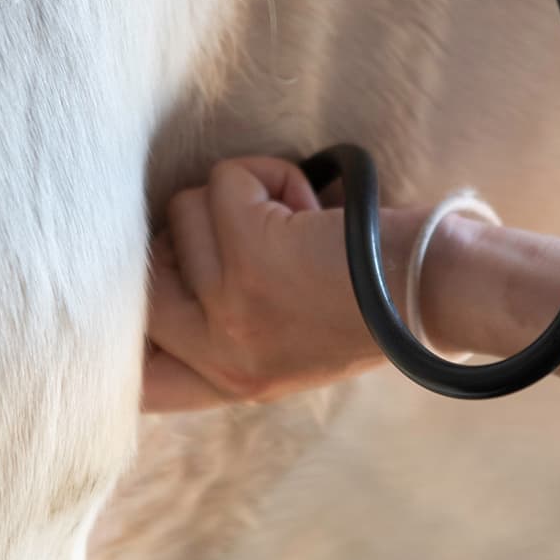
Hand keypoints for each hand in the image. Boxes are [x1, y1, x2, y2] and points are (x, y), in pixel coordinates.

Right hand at [143, 157, 389, 410]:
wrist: (439, 290)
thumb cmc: (374, 306)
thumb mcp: (285, 351)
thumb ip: (219, 336)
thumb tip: (152, 271)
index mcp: (229, 384)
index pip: (134, 382)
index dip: (120, 331)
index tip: (145, 291)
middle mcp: (221, 356)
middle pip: (138, 275)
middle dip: (189, 236)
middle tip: (250, 238)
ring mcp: (231, 306)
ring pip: (181, 213)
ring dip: (241, 201)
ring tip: (298, 226)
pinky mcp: (252, 251)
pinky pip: (224, 181)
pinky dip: (267, 175)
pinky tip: (310, 204)